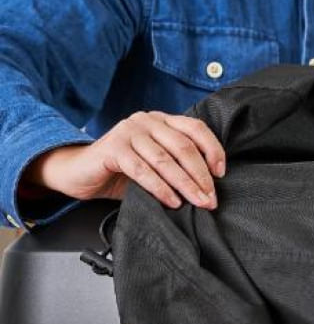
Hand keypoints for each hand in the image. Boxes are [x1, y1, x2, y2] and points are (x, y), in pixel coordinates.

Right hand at [23, 112, 225, 209]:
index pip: (196, 128)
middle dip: (202, 176)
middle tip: (211, 199)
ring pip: (165, 160)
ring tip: (199, 203)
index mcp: (162, 120)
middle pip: (184, 146)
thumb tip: (210, 187)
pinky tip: (172, 202)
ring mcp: (128, 131)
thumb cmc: (124, 171)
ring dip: (186, 184)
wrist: (81, 173)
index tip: (221, 174)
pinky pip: (142, 170)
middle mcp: (147, 120)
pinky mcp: (113, 148)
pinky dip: (160, 188)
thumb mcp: (157, 164)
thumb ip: (179, 165)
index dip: (213, 150)